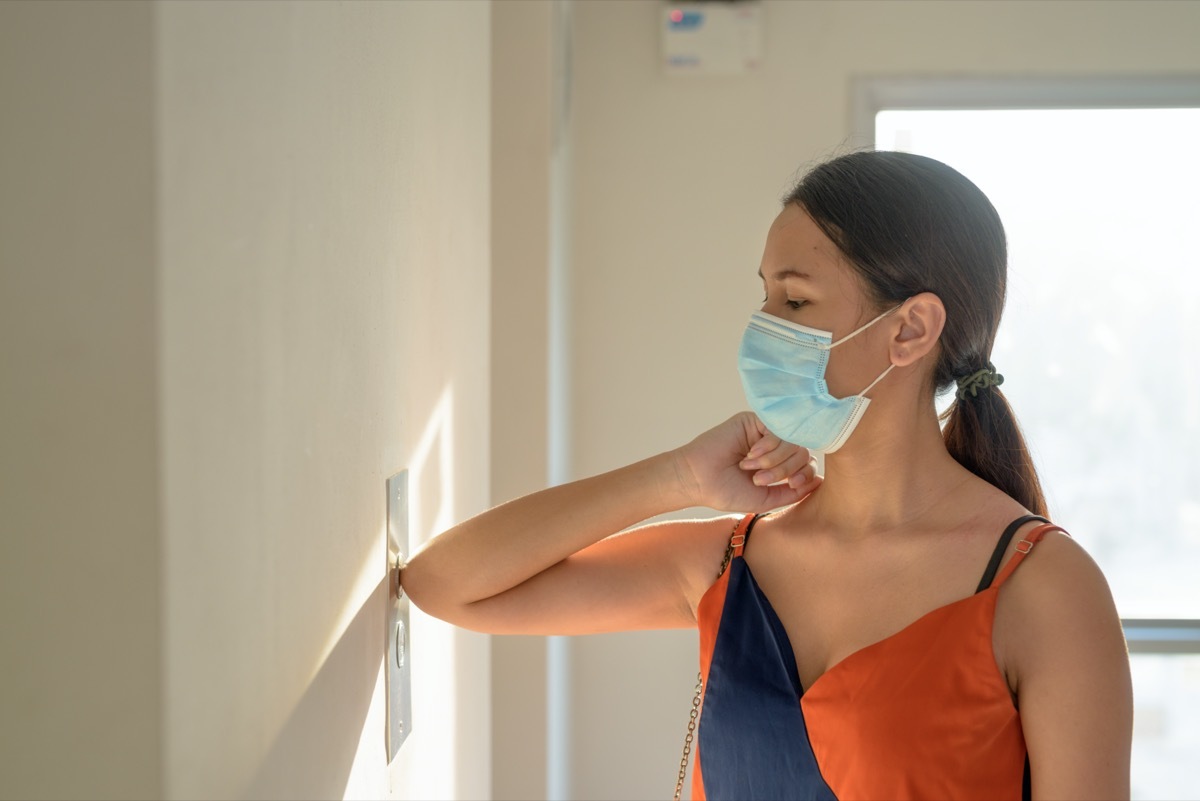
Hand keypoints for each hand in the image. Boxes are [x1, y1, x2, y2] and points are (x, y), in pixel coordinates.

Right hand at [670, 412, 820, 511]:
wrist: (698, 480)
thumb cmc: (727, 492)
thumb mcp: (767, 499)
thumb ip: (793, 492)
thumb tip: (821, 482)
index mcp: (777, 464)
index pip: (807, 463)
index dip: (805, 474)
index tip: (792, 484)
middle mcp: (774, 446)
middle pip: (802, 451)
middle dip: (785, 468)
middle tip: (760, 479)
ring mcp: (765, 432)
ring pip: (792, 440)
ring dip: (774, 459)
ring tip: (751, 469)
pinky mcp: (754, 420)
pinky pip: (777, 428)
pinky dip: (768, 446)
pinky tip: (750, 455)